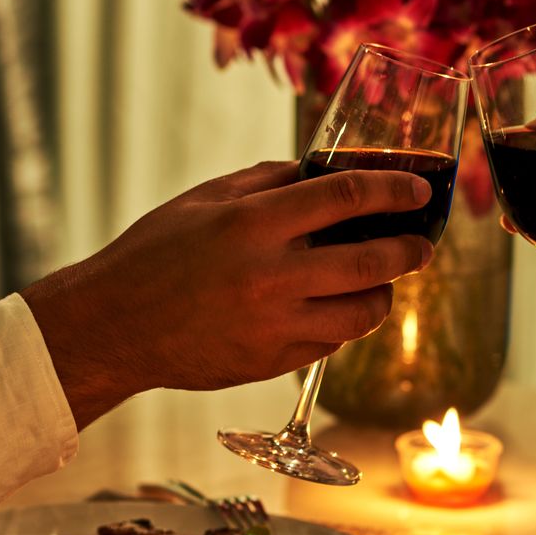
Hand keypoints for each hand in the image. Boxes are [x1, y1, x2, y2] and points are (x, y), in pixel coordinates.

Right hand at [22, 161, 434, 427]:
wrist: (113, 326)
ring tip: (382, 281)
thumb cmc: (155, 252)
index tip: (419, 193)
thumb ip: (270, 182)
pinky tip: (335, 308)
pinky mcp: (273, 363)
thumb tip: (324, 171)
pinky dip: (343, 324)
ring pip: (363, 313)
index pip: (347, 198)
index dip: (395, 192)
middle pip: (372, 261)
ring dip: (383, 294)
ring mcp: (275, 326)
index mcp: (254, 224)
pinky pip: (332, 343)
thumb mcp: (205, 199)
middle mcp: (271, 276)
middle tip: (422, 244)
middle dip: (410, 250)